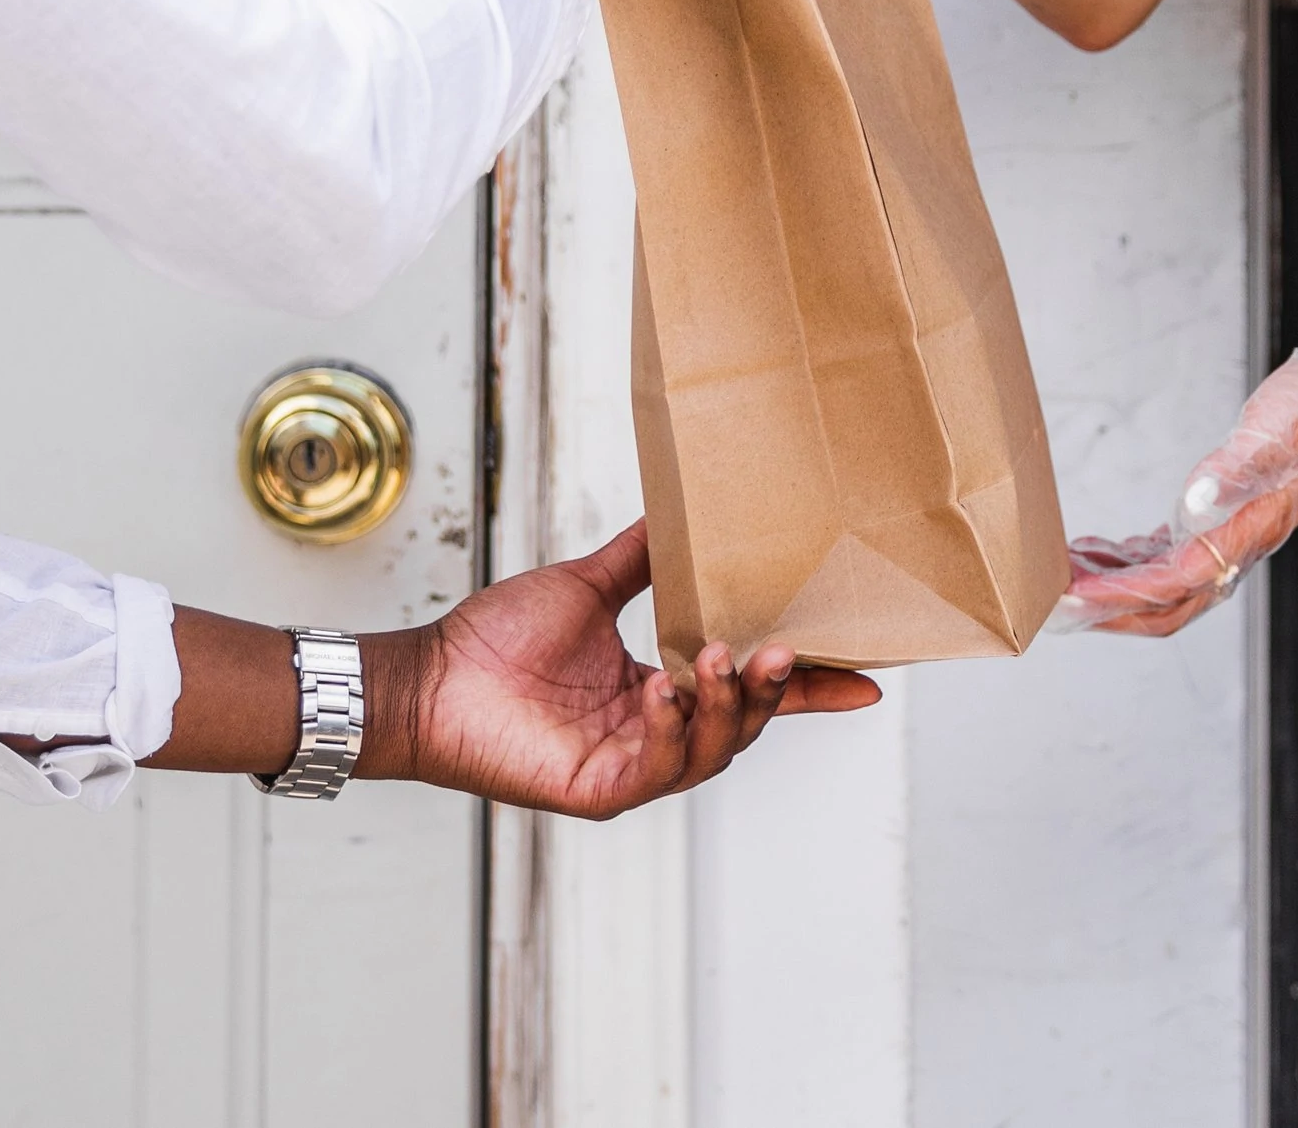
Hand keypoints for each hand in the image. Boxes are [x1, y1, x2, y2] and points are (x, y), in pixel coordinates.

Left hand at [374, 522, 879, 816]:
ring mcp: (631, 768)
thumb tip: (678, 508)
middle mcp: (655, 736)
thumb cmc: (494, 640)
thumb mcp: (585, 586)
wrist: (430, 678)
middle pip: (744, 724)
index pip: (747, 694)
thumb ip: (638, 558)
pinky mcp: (601, 790)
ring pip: (712, 749)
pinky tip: (663, 687)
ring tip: (718, 656)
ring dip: (725, 704)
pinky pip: (658, 766)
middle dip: (773, 690)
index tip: (867, 676)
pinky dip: (672, 725)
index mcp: (659, 692)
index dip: (808, 688)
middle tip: (787, 649)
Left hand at [1062, 303, 1297, 639]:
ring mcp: (1235, 534)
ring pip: (1167, 586)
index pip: (1172, 583)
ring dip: (1115, 588)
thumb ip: (1234, 468)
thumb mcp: (1275, 427)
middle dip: (1109, 610)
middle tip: (1053, 605)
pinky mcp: (1228, 515)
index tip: (1071, 600)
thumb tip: (1192, 501)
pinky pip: (1174, 558)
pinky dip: (1133, 563)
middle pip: (1167, 604)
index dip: (1118, 597)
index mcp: (1247, 530)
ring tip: (1065, 577)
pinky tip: (1104, 552)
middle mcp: (1240, 543)